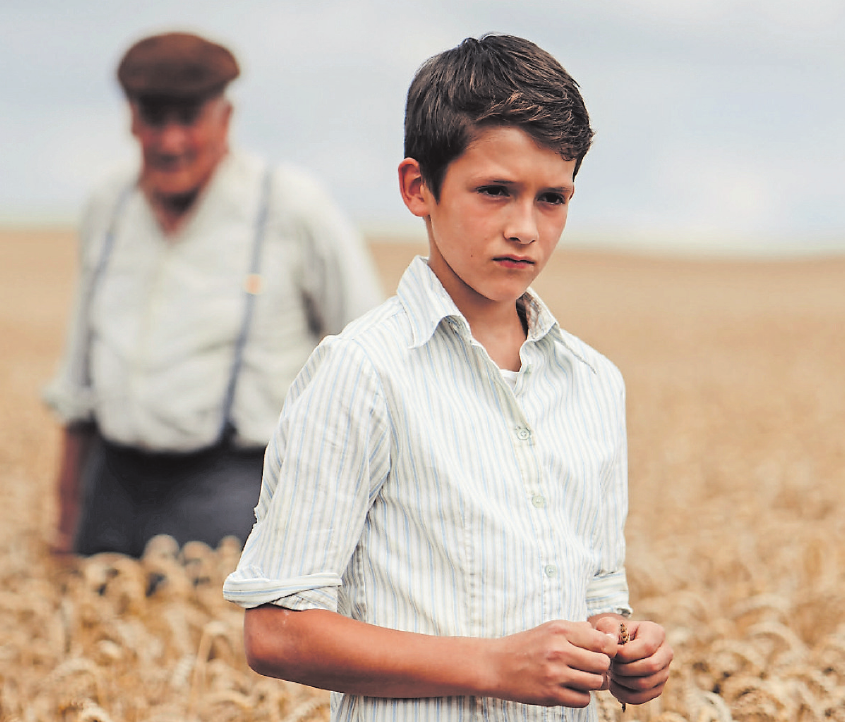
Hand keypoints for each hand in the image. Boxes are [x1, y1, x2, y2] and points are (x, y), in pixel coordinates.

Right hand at [488, 620, 617, 707]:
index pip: (602, 642)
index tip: (601, 653)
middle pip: (602, 664)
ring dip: (592, 683)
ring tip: (579, 678)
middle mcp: (558, 650)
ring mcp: (554, 674)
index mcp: (560, 630)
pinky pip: (583, 700)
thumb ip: (578, 630)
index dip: (608, 650)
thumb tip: (607, 638)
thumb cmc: (526, 645)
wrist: (496, 665)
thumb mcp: (549, 628)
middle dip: (601, 668)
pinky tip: (569, 688)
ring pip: (596, 683)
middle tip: (590, 668)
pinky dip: (580, 696)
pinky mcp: (550, 695)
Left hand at [595, 619, 672, 705]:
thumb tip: (612, 640)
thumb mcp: (608, 624)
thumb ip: (608, 628)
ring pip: (645, 684)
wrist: (616, 648)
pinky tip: (613, 685)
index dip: (626, 653)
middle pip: (651, 666)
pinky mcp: (657, 688)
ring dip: (622, 681)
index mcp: (656, 633)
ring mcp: (664, 672)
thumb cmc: (613, 634)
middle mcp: (666, 652)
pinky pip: (642, 697)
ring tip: (611, 673)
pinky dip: (624, 694)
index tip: (611, 654)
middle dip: (625, 668)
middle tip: (610, 665)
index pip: (646, 646)